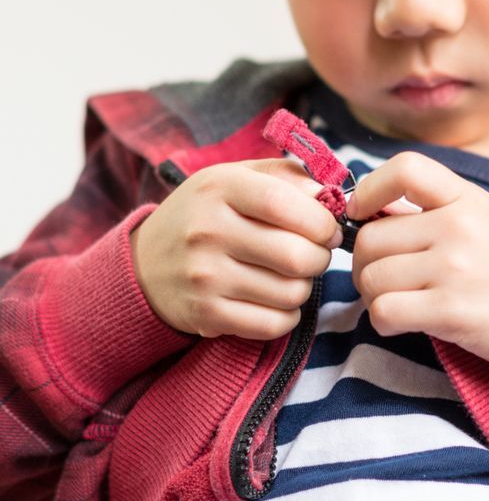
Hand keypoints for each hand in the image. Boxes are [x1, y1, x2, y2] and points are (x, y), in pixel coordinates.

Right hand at [130, 159, 341, 339]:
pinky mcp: (206, 314)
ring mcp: (205, 276)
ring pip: (292, 292)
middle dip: (320, 257)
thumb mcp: (236, 179)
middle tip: (314, 254)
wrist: (145, 264)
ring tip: (290, 276)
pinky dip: (288, 315)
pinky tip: (277, 301)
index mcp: (219, 188)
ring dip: (304, 287)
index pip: (283, 204)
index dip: (321, 220)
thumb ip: (286, 176)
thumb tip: (332, 194)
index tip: (329, 228)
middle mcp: (207, 231)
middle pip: (296, 255)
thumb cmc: (208, 214)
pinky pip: (274, 324)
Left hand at [349, 152, 488, 371]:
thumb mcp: (486, 222)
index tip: (362, 213)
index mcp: (468, 198)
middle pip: (371, 237)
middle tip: (388, 280)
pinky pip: (384, 312)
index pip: (404, 168)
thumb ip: (434, 213)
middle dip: (367, 263)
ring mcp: (455, 268)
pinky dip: (384, 321)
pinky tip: (405, 323)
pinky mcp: (451, 311)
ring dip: (375, 296)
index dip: (368, 189)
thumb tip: (368, 213)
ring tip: (402, 302)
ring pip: (371, 277)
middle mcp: (459, 226)